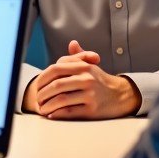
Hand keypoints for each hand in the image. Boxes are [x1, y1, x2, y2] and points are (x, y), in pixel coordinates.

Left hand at [27, 40, 141, 119]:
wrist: (121, 95)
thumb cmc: (100, 80)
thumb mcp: (91, 65)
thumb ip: (78, 56)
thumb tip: (72, 43)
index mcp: (83, 67)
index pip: (56, 69)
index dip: (42, 77)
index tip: (36, 85)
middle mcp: (87, 79)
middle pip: (57, 85)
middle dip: (43, 93)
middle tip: (37, 99)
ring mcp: (90, 95)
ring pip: (62, 99)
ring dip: (48, 105)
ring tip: (41, 108)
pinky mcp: (92, 110)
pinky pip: (70, 112)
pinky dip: (58, 114)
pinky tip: (52, 114)